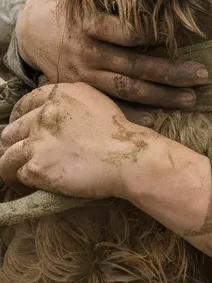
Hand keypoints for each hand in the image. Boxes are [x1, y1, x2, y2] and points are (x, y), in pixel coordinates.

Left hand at [0, 82, 154, 198]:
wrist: (128, 156)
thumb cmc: (120, 132)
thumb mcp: (95, 100)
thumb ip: (71, 100)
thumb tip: (57, 109)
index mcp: (57, 96)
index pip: (24, 104)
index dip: (18, 118)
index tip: (21, 129)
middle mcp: (43, 115)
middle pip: (10, 131)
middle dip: (11, 144)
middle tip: (18, 155)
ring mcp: (38, 142)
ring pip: (6, 155)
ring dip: (9, 166)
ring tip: (15, 175)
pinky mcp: (38, 167)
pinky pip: (17, 175)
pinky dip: (20, 181)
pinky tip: (26, 186)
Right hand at [16, 0, 208, 107]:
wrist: (34, 31)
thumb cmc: (73, 10)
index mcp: (90, 23)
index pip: (128, 32)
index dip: (157, 36)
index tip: (186, 37)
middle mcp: (87, 51)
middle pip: (135, 65)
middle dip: (171, 72)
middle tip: (202, 75)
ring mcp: (83, 75)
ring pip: (126, 89)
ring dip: (161, 96)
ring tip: (191, 98)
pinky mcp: (81, 91)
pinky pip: (109, 106)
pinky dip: (133, 114)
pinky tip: (157, 117)